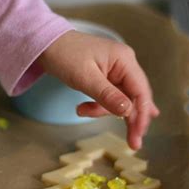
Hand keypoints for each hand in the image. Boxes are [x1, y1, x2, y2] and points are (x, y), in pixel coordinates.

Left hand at [38, 30, 159, 149]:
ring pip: (121, 99)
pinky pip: (110, 96)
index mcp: (124, 60)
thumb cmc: (65, 56)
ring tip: (81, 110)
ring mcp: (116, 70)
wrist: (47, 43)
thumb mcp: (85, 78)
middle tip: (132, 144)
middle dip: (130, 119)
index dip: (141, 116)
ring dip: (104, 110)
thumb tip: (129, 112)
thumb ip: (107, 95)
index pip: (140, 91)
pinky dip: (99, 105)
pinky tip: (86, 109)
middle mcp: (125, 64)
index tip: (137, 137)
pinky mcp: (107, 76)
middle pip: (135, 97)